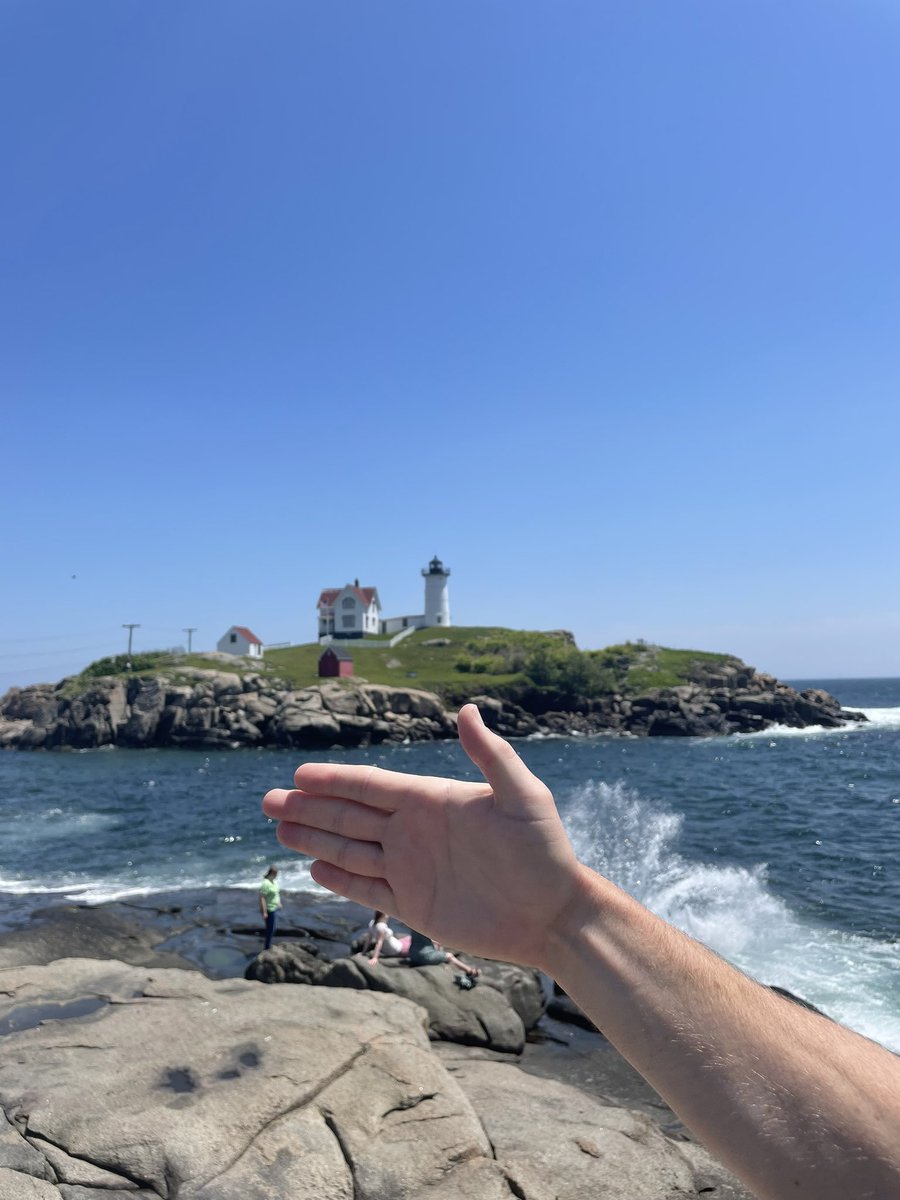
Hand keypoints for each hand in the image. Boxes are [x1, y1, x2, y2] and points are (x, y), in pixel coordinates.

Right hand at [262, 704, 583, 967]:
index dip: (334, 780)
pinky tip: (313, 868)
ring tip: (278, 829)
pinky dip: (339, 879)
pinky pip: (367, 889)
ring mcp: (411, 869)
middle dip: (308, 807)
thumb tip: (467, 709)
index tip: (298, 774)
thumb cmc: (545, 850)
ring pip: (350, 850)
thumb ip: (491, 755)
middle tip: (266, 800)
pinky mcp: (415, 905)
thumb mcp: (523, 796)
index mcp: (431, 801)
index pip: (371, 786)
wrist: (554, 913)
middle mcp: (414, 831)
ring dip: (313, 839)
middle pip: (349, 816)